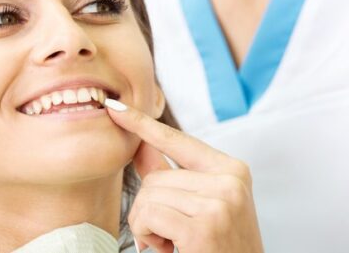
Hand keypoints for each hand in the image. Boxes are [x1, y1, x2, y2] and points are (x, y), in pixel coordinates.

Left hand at [104, 99, 263, 252]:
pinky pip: (149, 215)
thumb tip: (141, 146)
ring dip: (148, 226)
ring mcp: (219, 202)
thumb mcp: (205, 208)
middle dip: (150, 208)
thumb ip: (175, 177)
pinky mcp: (202, 225)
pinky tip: (169, 249)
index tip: (115, 109)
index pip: (179, 141)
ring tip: (173, 244)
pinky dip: (147, 235)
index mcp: (233, 171)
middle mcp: (230, 181)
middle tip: (171, 236)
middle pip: (156, 176)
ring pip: (149, 195)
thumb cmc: (223, 250)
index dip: (143, 125)